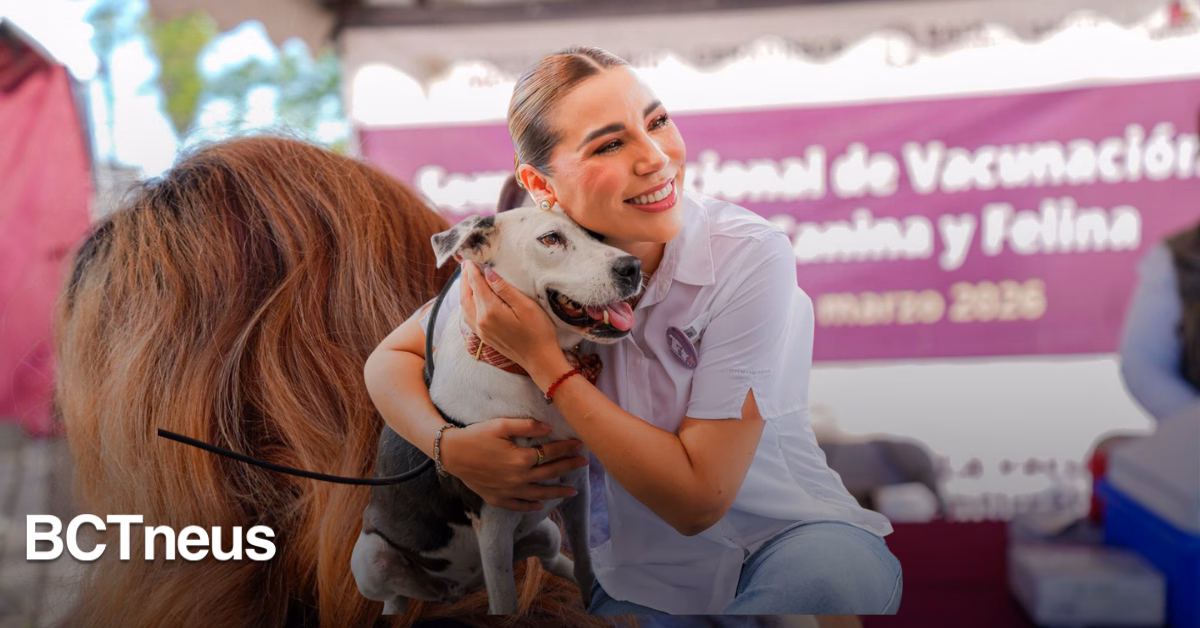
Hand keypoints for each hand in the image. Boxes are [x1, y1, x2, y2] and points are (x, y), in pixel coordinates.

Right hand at [439, 417, 588, 510]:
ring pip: (540, 493)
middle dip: (569, 467)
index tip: (580, 445)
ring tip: (573, 491)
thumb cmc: (476, 436)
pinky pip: (519, 505)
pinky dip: (531, 505)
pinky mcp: (497, 498)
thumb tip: (549, 428)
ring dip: (558, 492)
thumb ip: (526, 426)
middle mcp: (518, 478)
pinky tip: (541, 504)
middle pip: (550, 473)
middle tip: (584, 464)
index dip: (567, 448)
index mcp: (521, 458)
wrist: (451, 454)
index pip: (550, 452)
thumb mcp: (501, 425)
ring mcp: (509, 491)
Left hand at [460, 260, 560, 368]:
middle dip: (466, 278)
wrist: (539, 359)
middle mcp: (480, 321)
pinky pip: (468, 316)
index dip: (473, 269)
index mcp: (490, 310)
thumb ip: (504, 289)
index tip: (472, 257)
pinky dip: (467, 303)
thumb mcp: (526, 306)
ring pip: (465, 305)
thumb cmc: (538, 331)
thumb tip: (487, 273)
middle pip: (466, 294)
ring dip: (465, 290)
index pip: (476, 284)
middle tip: (467, 264)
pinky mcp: (484, 336)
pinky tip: (473, 298)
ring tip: (468, 278)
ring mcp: (480, 330)